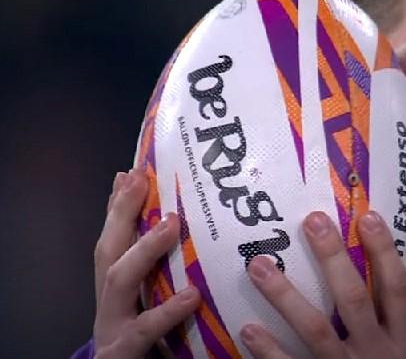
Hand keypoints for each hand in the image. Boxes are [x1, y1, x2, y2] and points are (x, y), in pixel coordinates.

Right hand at [92, 170, 200, 357]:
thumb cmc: (141, 339)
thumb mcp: (146, 300)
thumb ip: (151, 264)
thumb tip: (167, 225)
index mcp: (114, 286)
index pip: (112, 237)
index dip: (118, 204)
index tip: (133, 171)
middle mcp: (109, 301)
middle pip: (109, 250)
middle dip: (122, 213)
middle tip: (142, 182)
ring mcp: (113, 326)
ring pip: (119, 281)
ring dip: (144, 250)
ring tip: (171, 226)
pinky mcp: (124, 352)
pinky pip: (145, 331)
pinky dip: (167, 312)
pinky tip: (191, 297)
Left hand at [240, 211, 405, 358]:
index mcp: (400, 340)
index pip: (397, 288)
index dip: (384, 252)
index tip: (368, 216)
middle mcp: (375, 352)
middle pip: (354, 299)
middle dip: (333, 259)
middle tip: (311, 222)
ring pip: (316, 330)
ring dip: (286, 295)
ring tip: (259, 264)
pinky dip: (270, 351)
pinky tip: (249, 328)